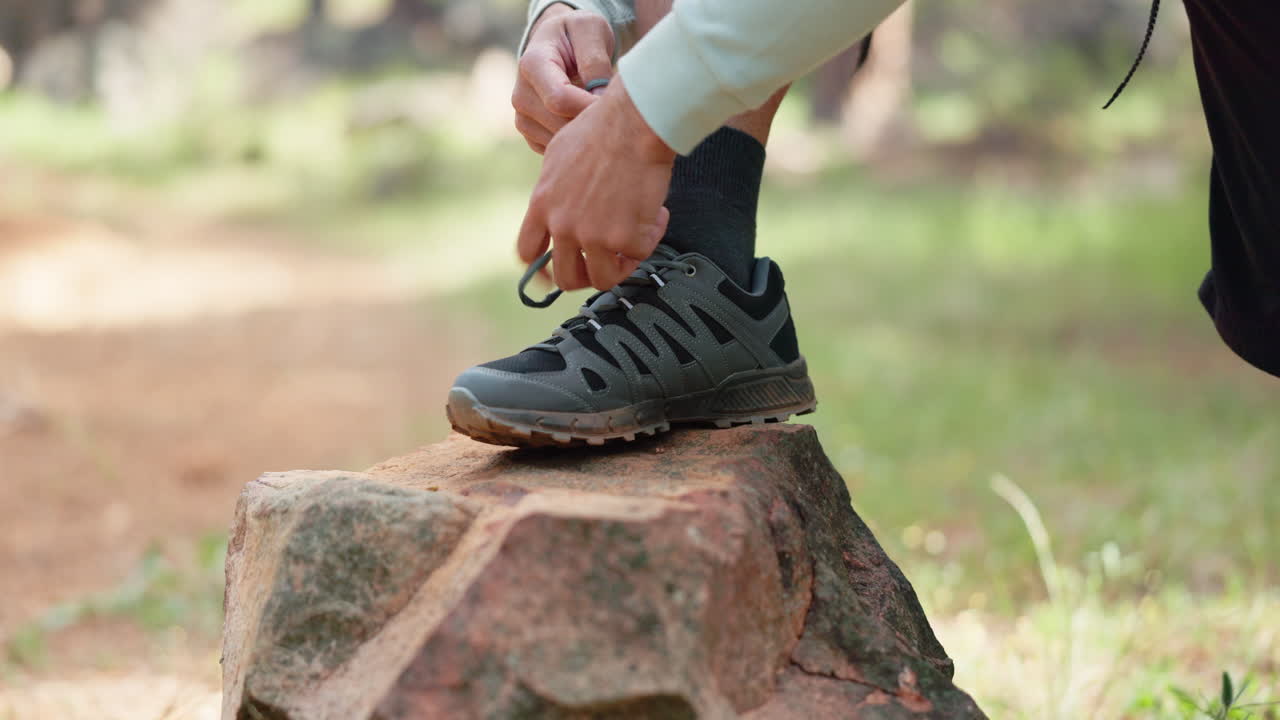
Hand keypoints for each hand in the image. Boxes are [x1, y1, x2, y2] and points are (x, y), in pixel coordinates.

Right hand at [513, 4, 614, 153]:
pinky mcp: (531, 136)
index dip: (591, 107)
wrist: (559, 45)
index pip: (560, 100)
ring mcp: (523, 119)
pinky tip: (590, 126)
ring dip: (587, 136)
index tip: (615, 103)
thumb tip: (599, 97)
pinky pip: (558, 150)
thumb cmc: (578, 35)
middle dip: (592, 124)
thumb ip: (595, 60)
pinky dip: (578, 144)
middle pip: (560, 125)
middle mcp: (520, 95)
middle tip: (618, 114)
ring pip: (560, 143)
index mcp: (532, 64)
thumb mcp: (591, 30)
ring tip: (605, 118)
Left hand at [518, 77, 675, 291]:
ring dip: (622, 265)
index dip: (541, 270)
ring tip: (635, 240)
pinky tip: (656, 213)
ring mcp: (593, 236)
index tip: (553, 274)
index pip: (528, 252)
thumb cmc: (601, 127)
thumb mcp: (557, 156)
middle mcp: (563, 225)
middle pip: (566, 277)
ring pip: (603, 279)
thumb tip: (558, 205)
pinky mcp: (625, 239)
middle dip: (587, 275)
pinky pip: (639, 254)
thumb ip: (554, 191)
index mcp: (542, 204)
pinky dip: (651, 237)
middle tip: (605, 262)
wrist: (632, 122)